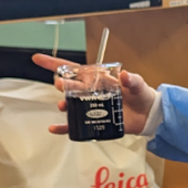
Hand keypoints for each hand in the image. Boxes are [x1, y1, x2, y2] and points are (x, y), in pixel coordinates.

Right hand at [32, 54, 157, 135]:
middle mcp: (91, 92)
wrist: (148, 115)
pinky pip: (75, 125)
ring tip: (62, 106)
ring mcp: (91, 107)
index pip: (75, 69)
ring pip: (71, 105)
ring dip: (64, 105)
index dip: (56, 64)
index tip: (38, 59)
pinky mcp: (93, 121)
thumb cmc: (141, 95)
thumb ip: (133, 80)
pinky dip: (64, 128)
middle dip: (63, 85)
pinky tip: (54, 129)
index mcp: (98, 79)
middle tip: (60, 85)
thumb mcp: (138, 85)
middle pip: (71, 87)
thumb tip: (125, 75)